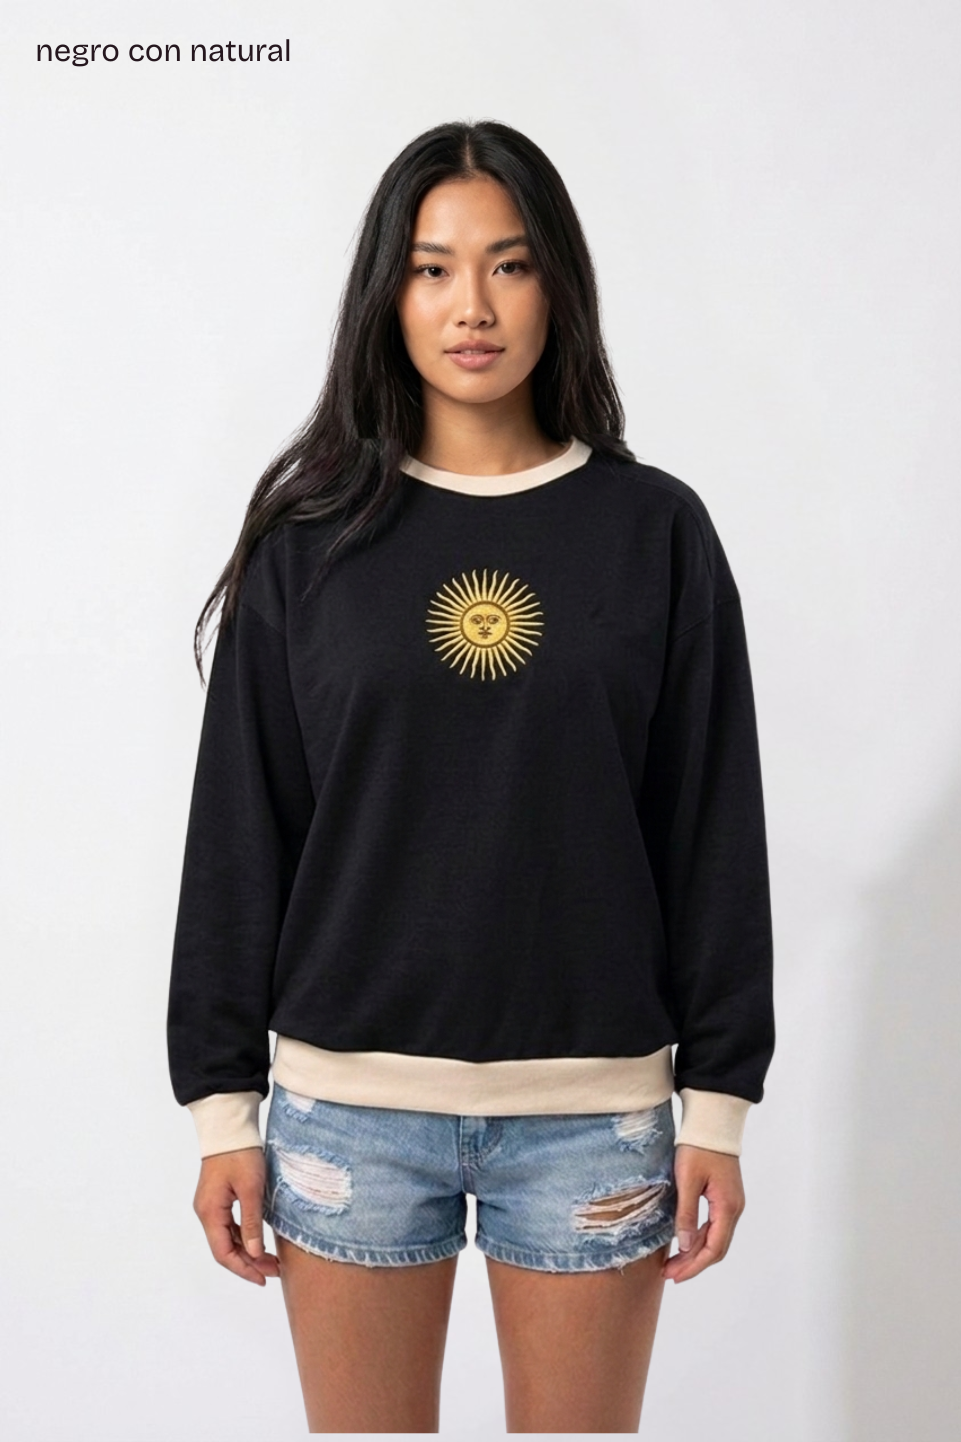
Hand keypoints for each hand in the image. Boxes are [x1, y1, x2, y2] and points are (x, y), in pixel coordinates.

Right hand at [193, 1146, 279, 1284]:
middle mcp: (206, 1212)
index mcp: (210, 1212)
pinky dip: (244, 1236)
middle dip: (249, 1262)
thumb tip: (254, 1253)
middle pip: (225, 1248)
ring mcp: (210, 1205)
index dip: (243, 1269)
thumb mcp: (251, 1188)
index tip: (263, 1279)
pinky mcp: (218, 1198)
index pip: (223, 1253)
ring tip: (272, 1259)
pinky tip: (259, 1240)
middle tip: (275, 1270)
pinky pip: (229, 1225)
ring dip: (248, 1250)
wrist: (229, 1126)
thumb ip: (251, 1222)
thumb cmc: (240, 1154)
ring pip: (228, 1238)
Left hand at [662, 1143, 744, 1283]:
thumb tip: (684, 1246)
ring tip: (673, 1262)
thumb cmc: (699, 1147)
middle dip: (693, 1264)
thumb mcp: (687, 1180)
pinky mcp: (724, 1196)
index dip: (694, 1266)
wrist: (712, 1122)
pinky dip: (699, 1238)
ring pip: (715, 1238)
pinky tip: (683, 1241)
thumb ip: (686, 1214)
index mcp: (727, 1207)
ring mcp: (731, 1203)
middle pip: (716, 1248)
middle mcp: (734, 1208)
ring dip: (695, 1252)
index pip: (714, 1249)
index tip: (674, 1275)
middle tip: (669, 1274)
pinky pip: (714, 1225)